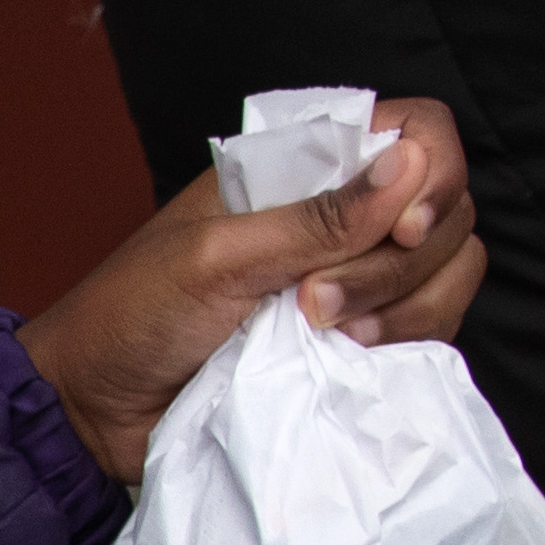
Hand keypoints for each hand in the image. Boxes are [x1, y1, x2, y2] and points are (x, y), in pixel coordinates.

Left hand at [17, 97, 488, 481]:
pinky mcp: (359, 342)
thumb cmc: (132, 317)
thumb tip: (409, 164)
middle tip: (313, 302)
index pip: (417, 132)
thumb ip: (315, 219)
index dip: (434, 172)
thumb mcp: (216, 259)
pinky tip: (347, 360)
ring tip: (323, 336)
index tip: (404, 228)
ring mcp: (357, 280)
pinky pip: (428, 330)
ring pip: (449, 272)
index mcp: (301, 166)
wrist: (95, 412)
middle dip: (399, 261)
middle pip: (447, 209)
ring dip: (403, 307)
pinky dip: (404, 344)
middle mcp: (341, 215)